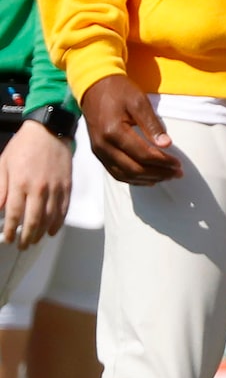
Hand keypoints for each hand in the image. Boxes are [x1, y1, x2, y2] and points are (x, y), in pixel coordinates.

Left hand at [0, 119, 70, 248]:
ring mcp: (55, 188)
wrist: (49, 131)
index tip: (7, 239)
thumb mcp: (3, 164)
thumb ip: (0, 188)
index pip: (14, 214)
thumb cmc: (23, 146)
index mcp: (20, 183)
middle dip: (26, 236)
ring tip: (34, 241)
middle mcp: (39, 188)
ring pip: (50, 218)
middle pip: (34, 220)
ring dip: (41, 233)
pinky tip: (52, 230)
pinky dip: (58, 223)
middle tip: (21, 245)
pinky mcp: (67, 186)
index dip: (10, 230)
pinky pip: (63, 209)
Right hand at [80, 74, 181, 184]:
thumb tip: (166, 144)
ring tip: (167, 177)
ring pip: (124, 174)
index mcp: (113, 131)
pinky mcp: (98, 152)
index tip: (179, 164)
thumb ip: (152, 124)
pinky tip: (148, 180)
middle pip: (133, 168)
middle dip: (158, 174)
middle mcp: (103, 145)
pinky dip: (132, 179)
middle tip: (177, 174)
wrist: (93, 86)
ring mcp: (98, 150)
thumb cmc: (119, 91)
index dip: (163, 162)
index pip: (142, 154)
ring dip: (147, 179)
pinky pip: (115, 172)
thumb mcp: (139, 102)